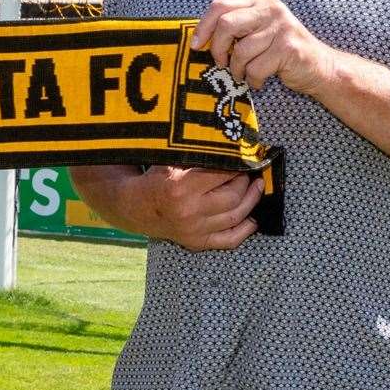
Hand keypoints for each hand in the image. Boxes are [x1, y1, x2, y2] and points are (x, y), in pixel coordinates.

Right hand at [71, 164, 260, 251]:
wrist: (133, 207)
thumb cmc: (154, 178)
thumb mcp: (172, 161)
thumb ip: (198, 155)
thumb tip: (231, 147)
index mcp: (181, 187)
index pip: (222, 174)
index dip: (237, 164)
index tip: (243, 157)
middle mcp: (189, 212)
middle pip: (233, 196)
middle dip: (245, 181)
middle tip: (249, 171)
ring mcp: (194, 230)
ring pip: (236, 216)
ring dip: (251, 200)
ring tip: (256, 187)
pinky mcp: (196, 242)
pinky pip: (229, 240)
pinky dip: (246, 230)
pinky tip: (253, 218)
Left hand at [192, 0, 336, 93]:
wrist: (319, 67)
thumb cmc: (280, 52)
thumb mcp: (257, 32)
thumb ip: (235, 28)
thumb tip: (199, 39)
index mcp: (259, 1)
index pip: (220, 6)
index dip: (203, 27)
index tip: (196, 45)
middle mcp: (271, 9)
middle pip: (226, 24)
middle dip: (217, 49)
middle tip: (222, 63)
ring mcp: (281, 27)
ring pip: (240, 51)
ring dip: (238, 69)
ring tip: (247, 73)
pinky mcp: (288, 48)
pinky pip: (255, 68)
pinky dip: (253, 80)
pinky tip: (261, 80)